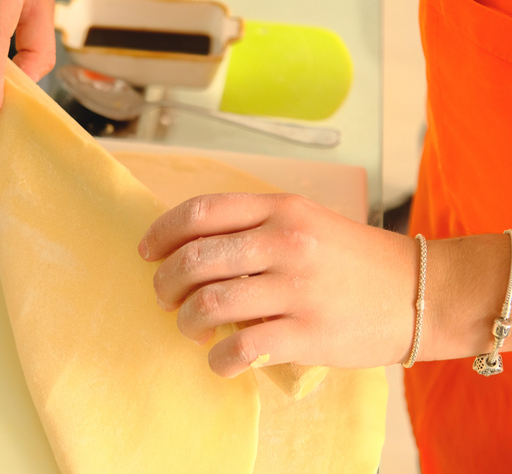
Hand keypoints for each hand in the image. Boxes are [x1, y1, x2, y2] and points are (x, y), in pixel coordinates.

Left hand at [138, 193, 419, 377]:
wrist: (420, 292)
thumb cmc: (353, 259)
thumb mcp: (306, 221)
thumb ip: (253, 227)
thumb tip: (189, 249)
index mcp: (280, 209)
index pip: (200, 212)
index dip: (162, 233)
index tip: (147, 253)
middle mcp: (285, 243)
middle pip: (194, 259)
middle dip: (165, 283)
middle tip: (165, 298)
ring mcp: (297, 289)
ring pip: (209, 304)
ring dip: (186, 321)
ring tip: (191, 327)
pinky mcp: (308, 333)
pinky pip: (241, 347)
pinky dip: (217, 358)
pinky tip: (219, 359)